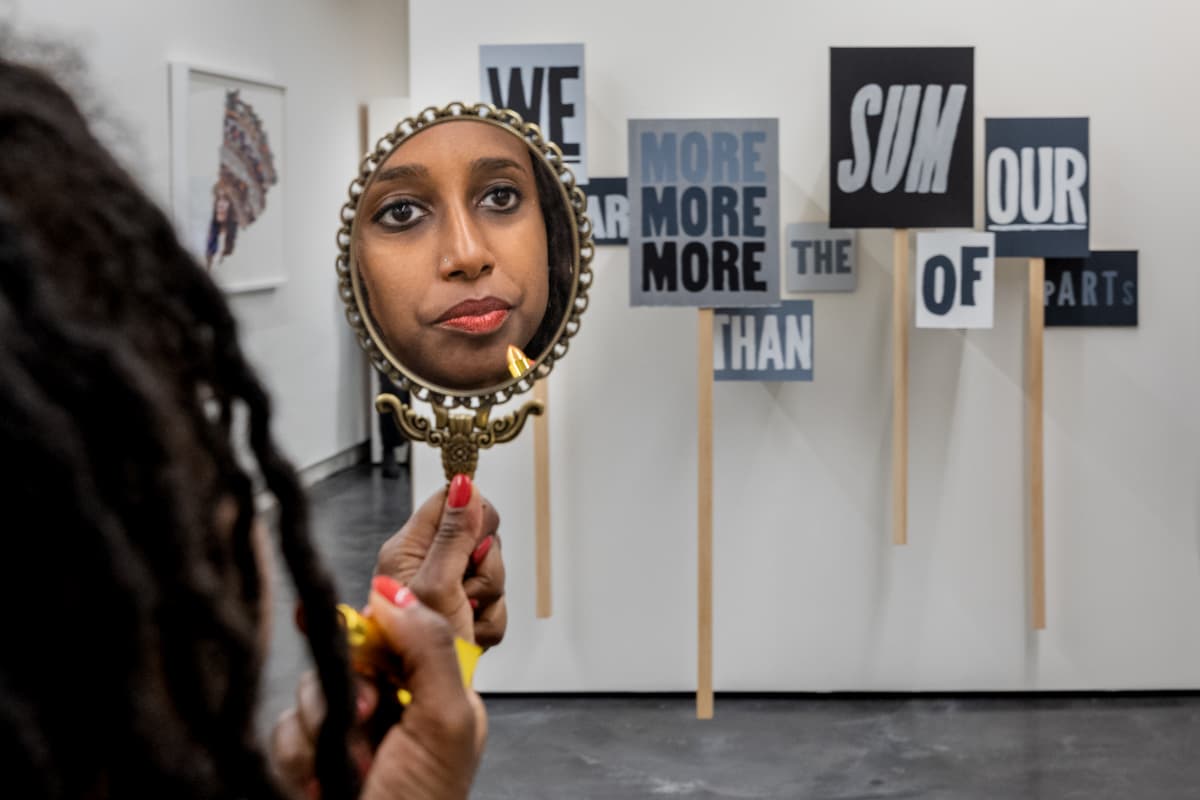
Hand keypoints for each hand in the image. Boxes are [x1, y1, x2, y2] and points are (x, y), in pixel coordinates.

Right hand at [271, 586, 485, 799]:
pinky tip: (315, 785)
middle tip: (360, 719)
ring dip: (319, 729)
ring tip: (340, 771)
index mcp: (434, 695)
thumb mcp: (444, 722)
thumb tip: (395, 592)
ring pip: (309, 690)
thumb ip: (428, 648)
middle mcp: (390, 710)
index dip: (370, 622)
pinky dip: (295, 756)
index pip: (398, 633)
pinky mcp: (305, 759)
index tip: (340, 615)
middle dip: (344, 688)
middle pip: (346, 656)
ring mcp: (344, 736)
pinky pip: (282, 729)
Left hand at [376, 474, 506, 647]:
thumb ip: (454, 535)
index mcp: (409, 547)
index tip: (472, 547)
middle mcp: (428, 564)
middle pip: (481, 538)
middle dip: (483, 569)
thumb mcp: (436, 586)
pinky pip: (496, 604)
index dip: (471, 517)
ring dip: (486, 599)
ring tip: (464, 618)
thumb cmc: (409, 651)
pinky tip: (470, 633)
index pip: (451, 500)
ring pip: (493, 573)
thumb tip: (464, 485)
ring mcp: (449, 589)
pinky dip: (489, 623)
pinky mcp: (465, 612)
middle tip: (464, 592)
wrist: (419, 703)